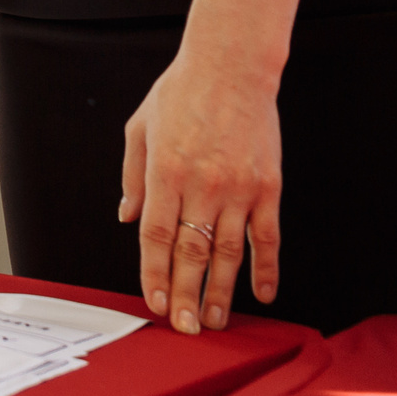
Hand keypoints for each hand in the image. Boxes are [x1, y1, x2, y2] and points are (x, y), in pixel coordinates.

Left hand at [122, 51, 280, 333]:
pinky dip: (266, 267)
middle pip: (191, 253)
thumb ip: (132, 176)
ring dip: (221, 291)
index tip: (153, 302)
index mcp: (165, 173)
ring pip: (229, 252)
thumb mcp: (140, 128)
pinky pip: (267, 236)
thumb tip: (128, 219)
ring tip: (214, 321)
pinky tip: (262, 292)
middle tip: (183, 328)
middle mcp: (201, 186)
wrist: (232, 67)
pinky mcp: (268, 187)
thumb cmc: (181, 93)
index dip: (153, 274)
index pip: (156, 237)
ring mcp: (238, 189)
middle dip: (185, 295)